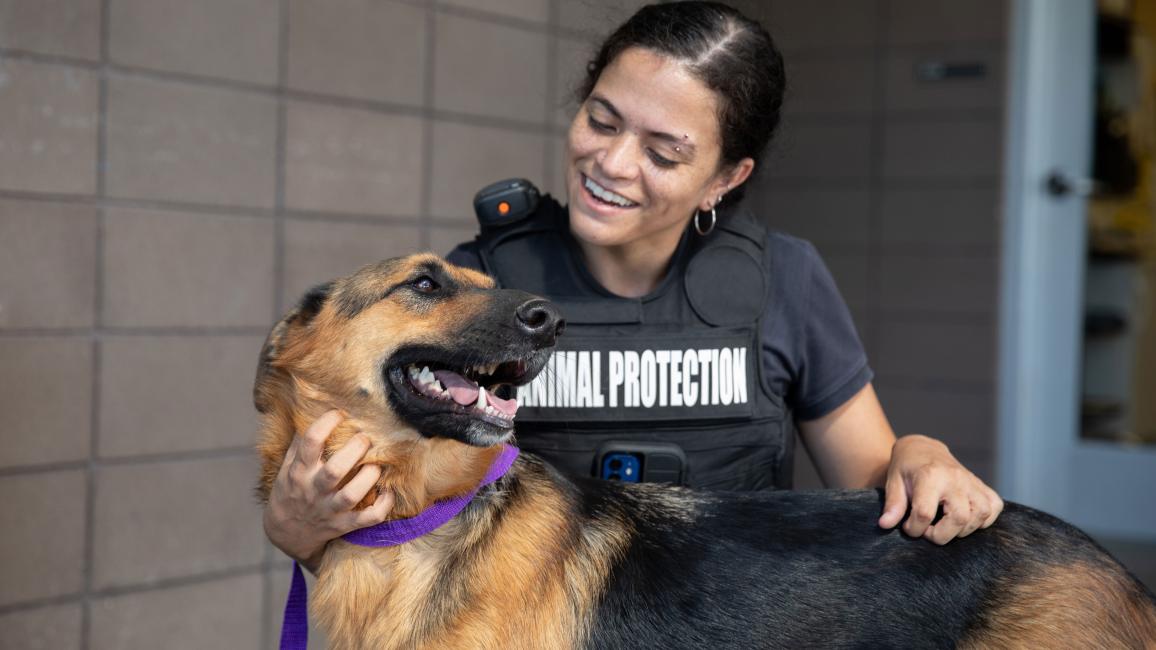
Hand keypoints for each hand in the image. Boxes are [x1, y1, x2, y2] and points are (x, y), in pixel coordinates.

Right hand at [263, 410, 393, 571]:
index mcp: (300, 471)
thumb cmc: (291, 491)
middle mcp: (314, 490)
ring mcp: (330, 509)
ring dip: (368, 477)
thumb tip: (314, 412)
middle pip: (335, 470)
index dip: (326, 423)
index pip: (310, 442)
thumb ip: (300, 444)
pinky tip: (389, 492)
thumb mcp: (287, 467)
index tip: (339, 413)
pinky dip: (382, 506)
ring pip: (351, 495)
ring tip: (376, 465)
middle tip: (365, 438)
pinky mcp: (343, 525)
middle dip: (354, 450)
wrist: (286, 533)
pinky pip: (367, 518)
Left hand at [877, 435, 1002, 544]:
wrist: (923, 450)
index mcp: (930, 476)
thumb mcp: (893, 482)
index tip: (908, 527)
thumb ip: (893, 504)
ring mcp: (971, 481)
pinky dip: (984, 519)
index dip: (915, 528)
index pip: (925, 513)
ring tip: (945, 525)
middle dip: (942, 535)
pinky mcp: (982, 486)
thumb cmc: (906, 468)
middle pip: (959, 518)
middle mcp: (955, 478)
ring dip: (963, 529)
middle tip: (928, 530)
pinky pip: (994, 507)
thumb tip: (885, 525)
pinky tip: (966, 519)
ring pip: (980, 514)